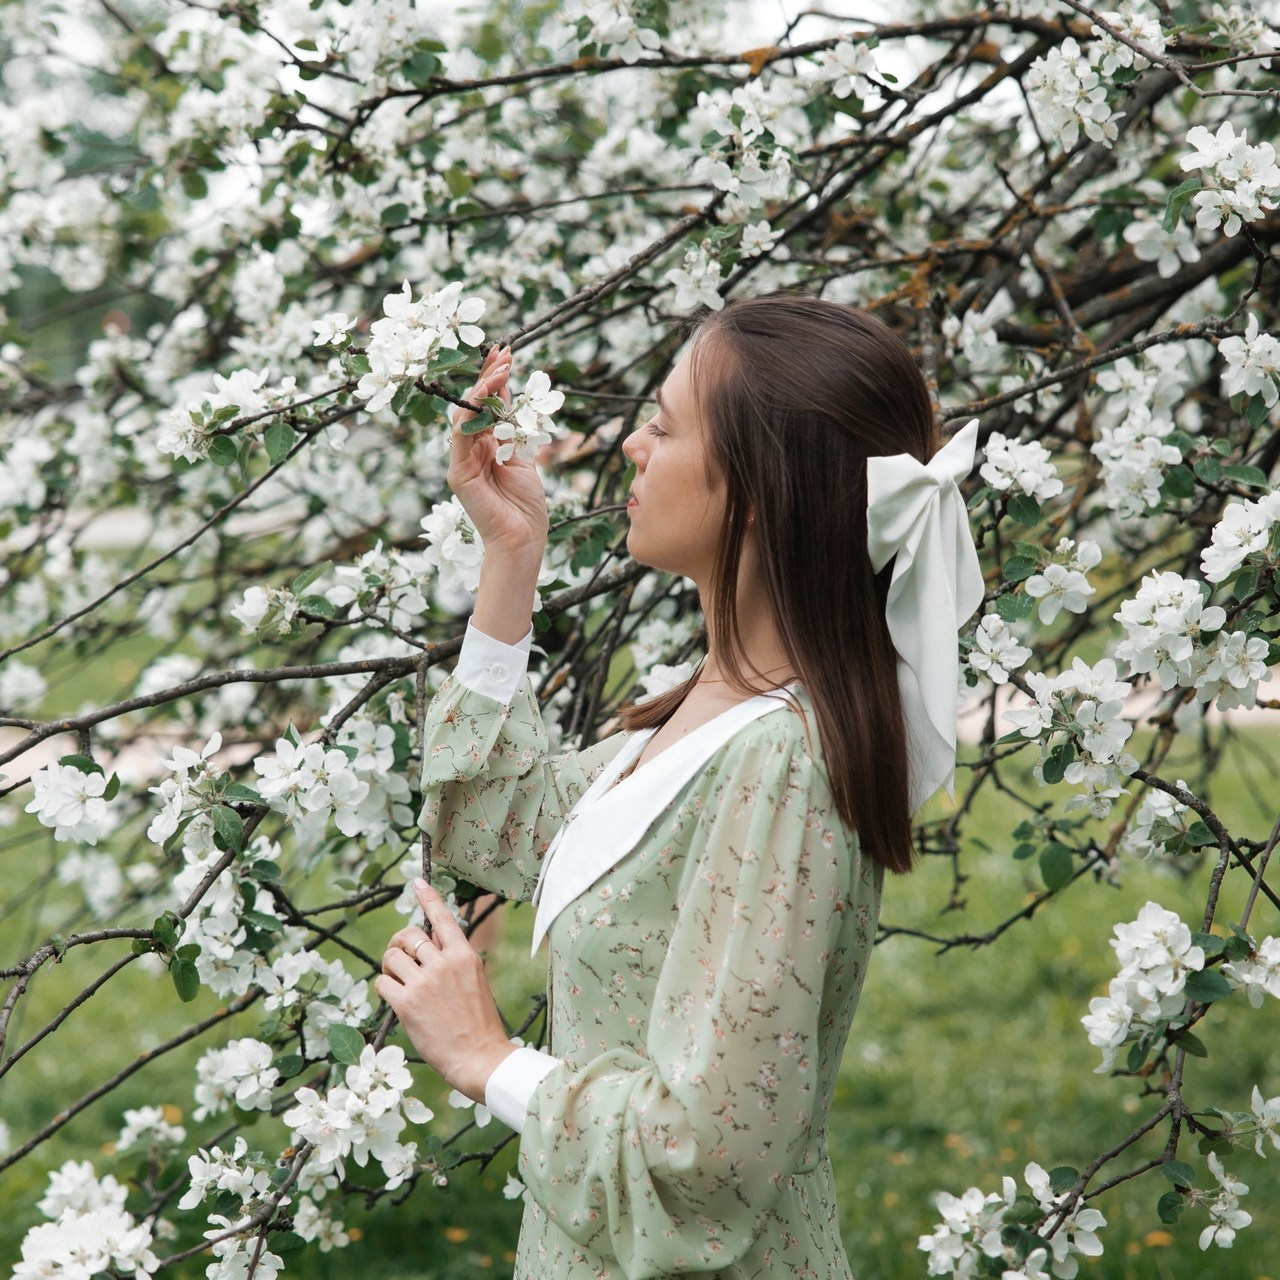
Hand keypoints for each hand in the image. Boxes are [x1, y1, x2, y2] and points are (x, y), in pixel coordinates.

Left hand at [376, 879, 516, 1103]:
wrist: (479, 1057)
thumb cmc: (479, 1024)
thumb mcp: (475, 981)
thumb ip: (454, 961)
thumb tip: (428, 948)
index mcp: (465, 955)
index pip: (443, 918)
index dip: (428, 898)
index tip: (417, 882)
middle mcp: (444, 963)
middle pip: (408, 935)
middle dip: (398, 942)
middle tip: (397, 956)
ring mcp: (425, 982)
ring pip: (391, 957)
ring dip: (388, 966)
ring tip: (396, 979)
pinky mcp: (407, 1003)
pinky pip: (382, 982)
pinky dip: (383, 987)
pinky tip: (393, 998)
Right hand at [448, 345, 548, 559]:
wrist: (522, 540)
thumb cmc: (525, 507)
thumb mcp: (523, 461)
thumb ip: (513, 434)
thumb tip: (512, 402)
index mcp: (486, 447)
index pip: (487, 406)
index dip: (495, 379)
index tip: (507, 353)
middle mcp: (470, 451)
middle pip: (473, 404)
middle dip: (488, 375)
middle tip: (503, 351)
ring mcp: (461, 461)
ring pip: (465, 415)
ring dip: (482, 388)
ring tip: (500, 368)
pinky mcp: (458, 473)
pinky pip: (460, 436)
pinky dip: (471, 413)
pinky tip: (485, 393)